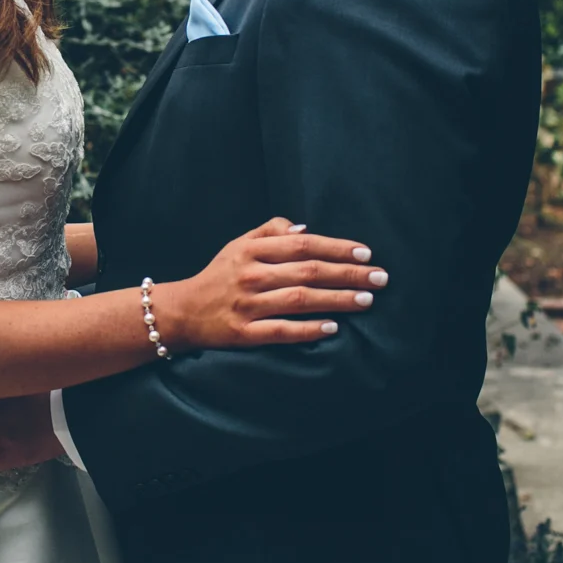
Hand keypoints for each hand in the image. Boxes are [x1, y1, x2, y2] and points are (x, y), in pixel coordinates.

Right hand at [153, 216, 383, 350]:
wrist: (182, 312)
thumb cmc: (218, 276)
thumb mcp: (238, 245)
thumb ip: (269, 232)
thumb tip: (305, 228)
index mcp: (251, 250)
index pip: (303, 244)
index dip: (336, 248)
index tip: (365, 253)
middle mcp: (250, 275)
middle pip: (307, 271)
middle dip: (348, 274)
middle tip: (380, 277)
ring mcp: (247, 306)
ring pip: (299, 299)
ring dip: (336, 299)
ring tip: (366, 300)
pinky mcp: (244, 334)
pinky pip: (281, 331)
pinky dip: (308, 330)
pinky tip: (333, 328)